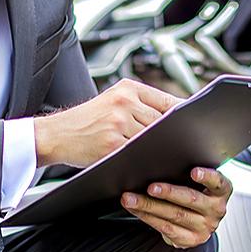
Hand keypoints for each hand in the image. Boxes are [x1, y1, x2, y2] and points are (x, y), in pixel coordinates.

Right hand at [34, 79, 179, 166]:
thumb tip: (176, 117)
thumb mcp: (112, 101)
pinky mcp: (112, 144)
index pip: (167, 100)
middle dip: (173, 135)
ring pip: (153, 138)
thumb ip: (140, 105)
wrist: (56, 133)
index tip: (194, 125)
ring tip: (168, 156)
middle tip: (186, 146)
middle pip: (164, 121)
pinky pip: (138, 153)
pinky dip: (145, 159)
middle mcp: (124, 102)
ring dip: (161, 149)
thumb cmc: (87, 120)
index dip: (183, 115)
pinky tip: (149, 164)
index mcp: (128, 88)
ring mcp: (118, 123)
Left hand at [121, 167, 230, 248]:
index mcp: (221, 191)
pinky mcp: (190, 240)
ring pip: (174, 215)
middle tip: (151, 187)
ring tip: (131, 198)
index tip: (194, 172)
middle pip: (191, 200)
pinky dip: (148, 217)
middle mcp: (216, 210)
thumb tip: (161, 159)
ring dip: (149, 206)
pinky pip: (166, 228)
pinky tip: (136, 209)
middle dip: (169, 193)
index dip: (207, 177)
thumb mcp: (200, 182)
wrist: (198, 221)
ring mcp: (204, 227)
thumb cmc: (195, 192)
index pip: (218, 182)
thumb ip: (189, 172)